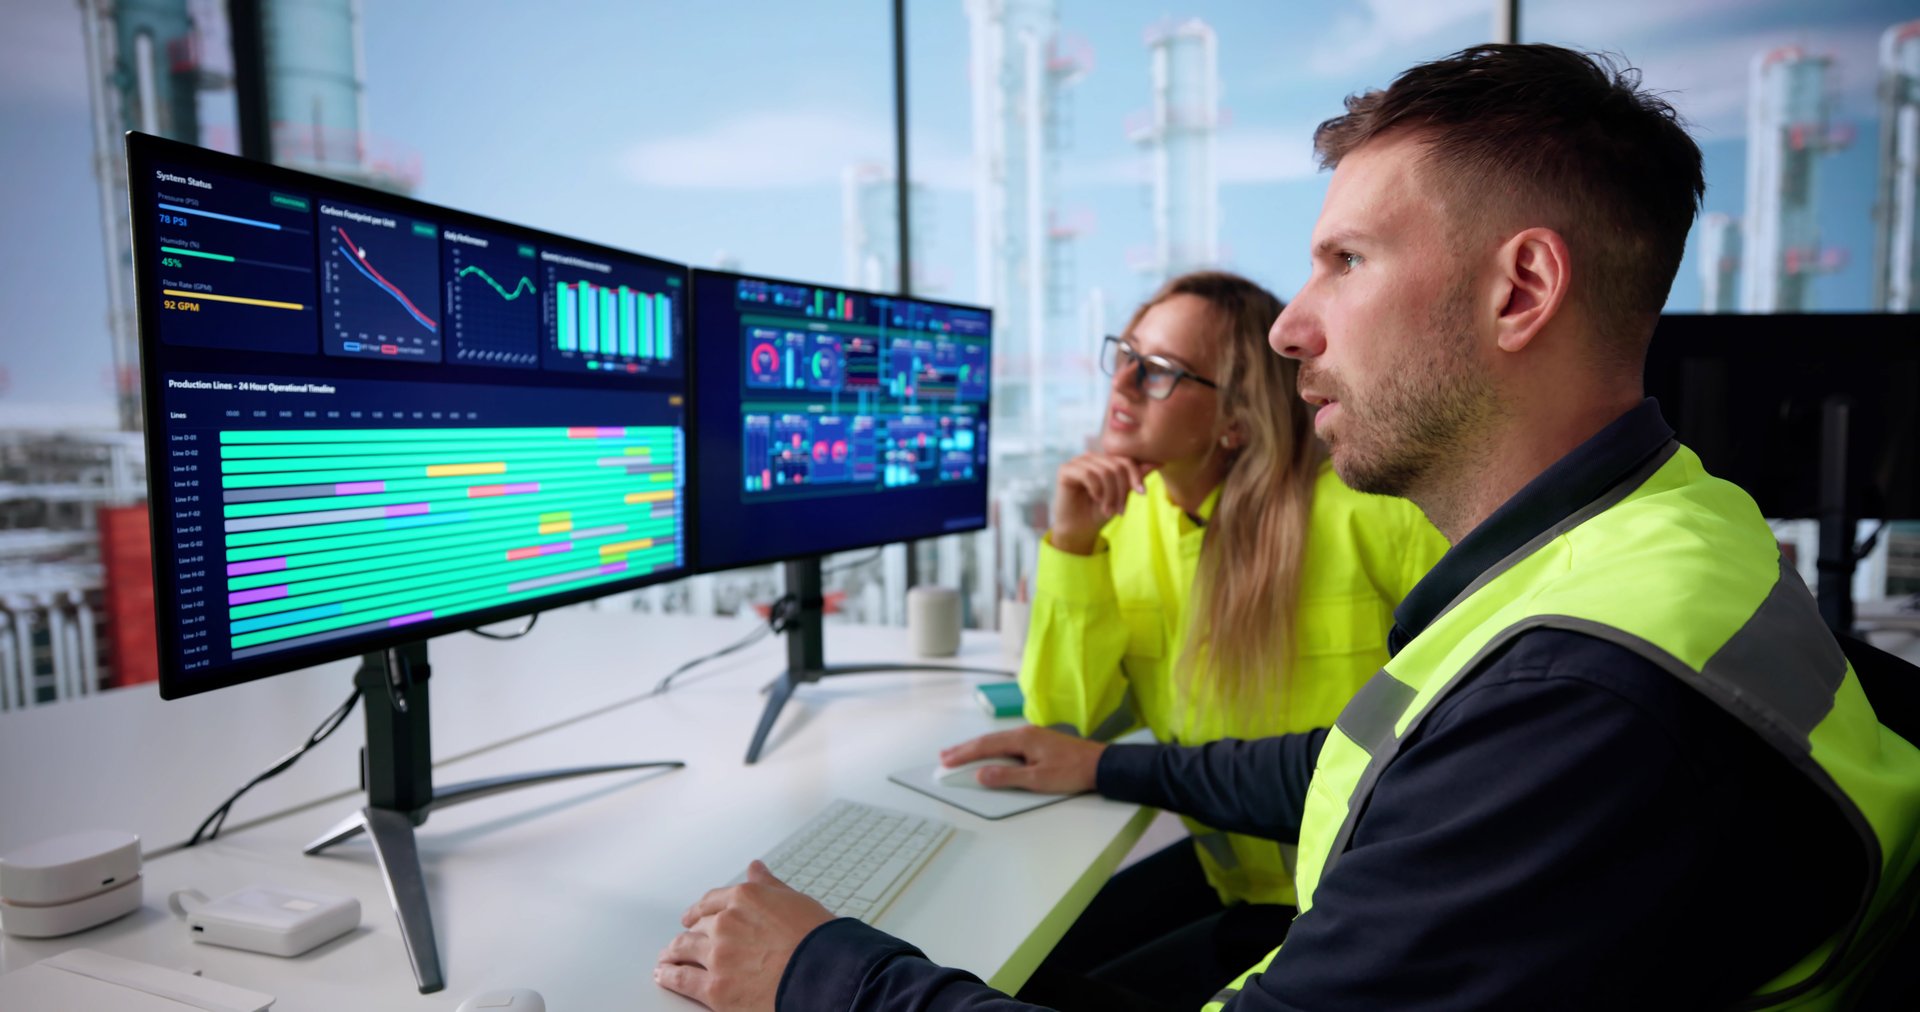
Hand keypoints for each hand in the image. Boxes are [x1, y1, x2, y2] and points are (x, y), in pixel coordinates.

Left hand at [655, 861, 832, 1010]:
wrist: (824, 975)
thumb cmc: (819, 940)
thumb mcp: (795, 901)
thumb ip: (769, 886)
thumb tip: (756, 868)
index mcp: (745, 897)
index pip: (712, 901)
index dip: (700, 910)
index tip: (695, 915)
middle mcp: (726, 922)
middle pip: (696, 926)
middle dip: (688, 933)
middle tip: (681, 939)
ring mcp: (718, 955)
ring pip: (683, 949)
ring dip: (672, 952)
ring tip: (667, 957)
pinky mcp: (715, 988)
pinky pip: (682, 979)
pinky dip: (669, 976)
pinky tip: (664, 974)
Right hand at [938, 725, 1106, 792]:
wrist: (1101, 764)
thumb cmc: (1072, 771)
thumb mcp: (1038, 779)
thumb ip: (1007, 777)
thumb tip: (980, 774)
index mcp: (1022, 739)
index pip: (985, 746)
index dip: (963, 755)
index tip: (946, 762)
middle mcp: (1024, 733)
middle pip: (987, 740)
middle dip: (964, 748)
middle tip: (944, 756)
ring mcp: (1032, 736)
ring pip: (996, 740)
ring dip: (976, 747)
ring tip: (959, 753)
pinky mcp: (1038, 741)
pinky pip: (1006, 742)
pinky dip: (991, 748)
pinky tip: (987, 752)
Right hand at [1051, 453, 1155, 554]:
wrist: (1080, 530)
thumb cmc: (1100, 512)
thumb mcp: (1122, 495)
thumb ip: (1135, 478)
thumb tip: (1158, 461)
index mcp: (1104, 461)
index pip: (1126, 460)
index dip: (1136, 475)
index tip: (1142, 493)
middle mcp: (1091, 458)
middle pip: (1116, 466)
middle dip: (1122, 490)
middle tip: (1120, 510)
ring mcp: (1077, 462)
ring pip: (1104, 471)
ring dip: (1110, 495)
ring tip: (1108, 510)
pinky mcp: (1066, 470)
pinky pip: (1088, 474)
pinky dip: (1097, 490)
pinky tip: (1095, 500)